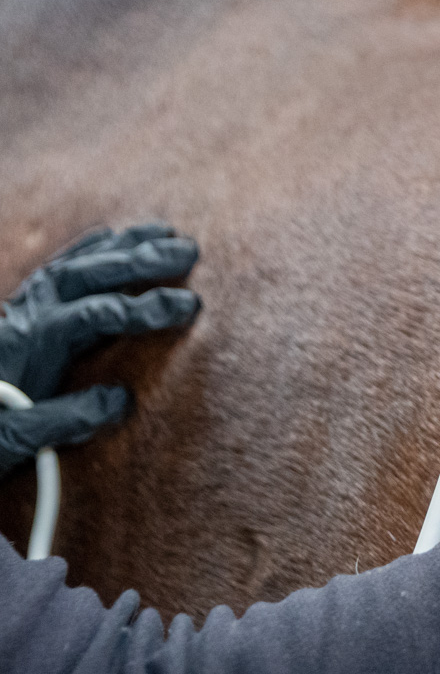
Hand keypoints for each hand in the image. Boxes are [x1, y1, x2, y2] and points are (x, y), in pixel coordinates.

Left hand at [0, 225, 200, 476]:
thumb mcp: (15, 440)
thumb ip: (63, 420)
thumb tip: (122, 400)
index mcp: (28, 347)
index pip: (90, 315)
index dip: (140, 309)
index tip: (187, 306)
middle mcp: (24, 317)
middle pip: (83, 277)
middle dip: (138, 261)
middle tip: (188, 252)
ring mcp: (22, 309)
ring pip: (73, 265)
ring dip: (121, 246)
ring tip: (168, 233)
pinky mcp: (22, 310)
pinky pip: (58, 266)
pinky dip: (89, 249)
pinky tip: (115, 237)